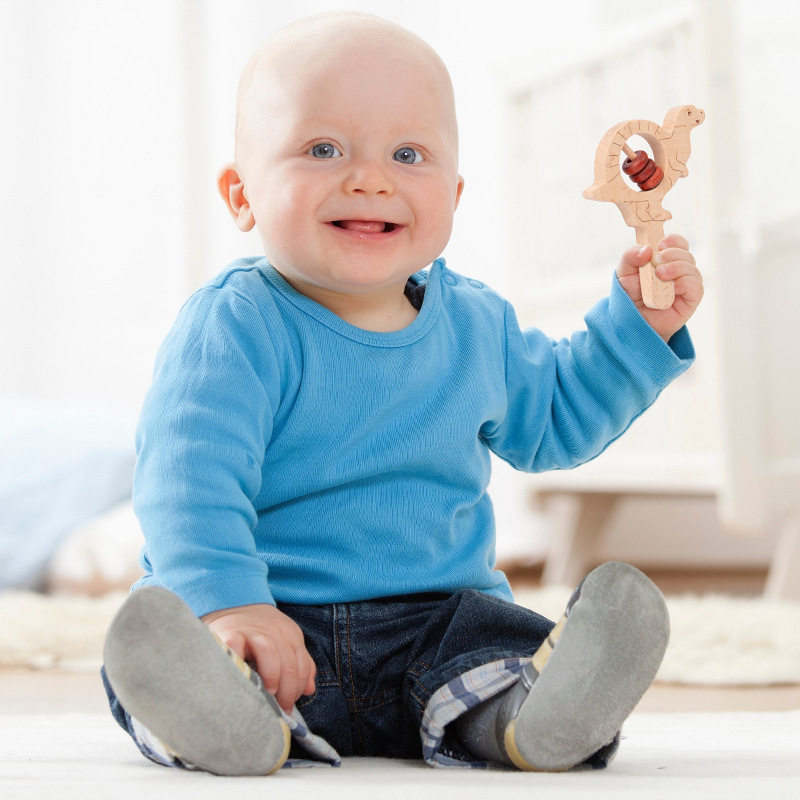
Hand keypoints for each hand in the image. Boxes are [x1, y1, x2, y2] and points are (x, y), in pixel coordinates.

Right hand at [201, 603, 315, 712]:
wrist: (231, 603)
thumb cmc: (257, 632)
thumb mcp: (283, 642)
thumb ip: (299, 664)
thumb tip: (309, 689)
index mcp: (289, 634)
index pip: (302, 663)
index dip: (298, 687)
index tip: (289, 707)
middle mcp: (273, 630)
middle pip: (288, 660)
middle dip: (287, 689)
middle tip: (280, 708)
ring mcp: (250, 631)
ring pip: (269, 651)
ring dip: (272, 676)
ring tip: (268, 694)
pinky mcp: (228, 633)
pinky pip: (236, 648)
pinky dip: (240, 664)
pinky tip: (243, 680)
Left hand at [616, 233, 703, 341]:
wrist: (631, 320)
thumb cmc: (630, 295)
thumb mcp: (624, 272)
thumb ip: (630, 256)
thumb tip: (647, 249)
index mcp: (666, 259)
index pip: (678, 243)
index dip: (673, 241)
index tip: (660, 245)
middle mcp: (679, 270)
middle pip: (685, 253)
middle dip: (671, 254)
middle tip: (656, 262)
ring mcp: (686, 284)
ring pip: (691, 268)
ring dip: (676, 267)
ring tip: (659, 275)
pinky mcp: (691, 299)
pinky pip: (696, 286)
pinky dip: (685, 283)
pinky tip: (672, 287)